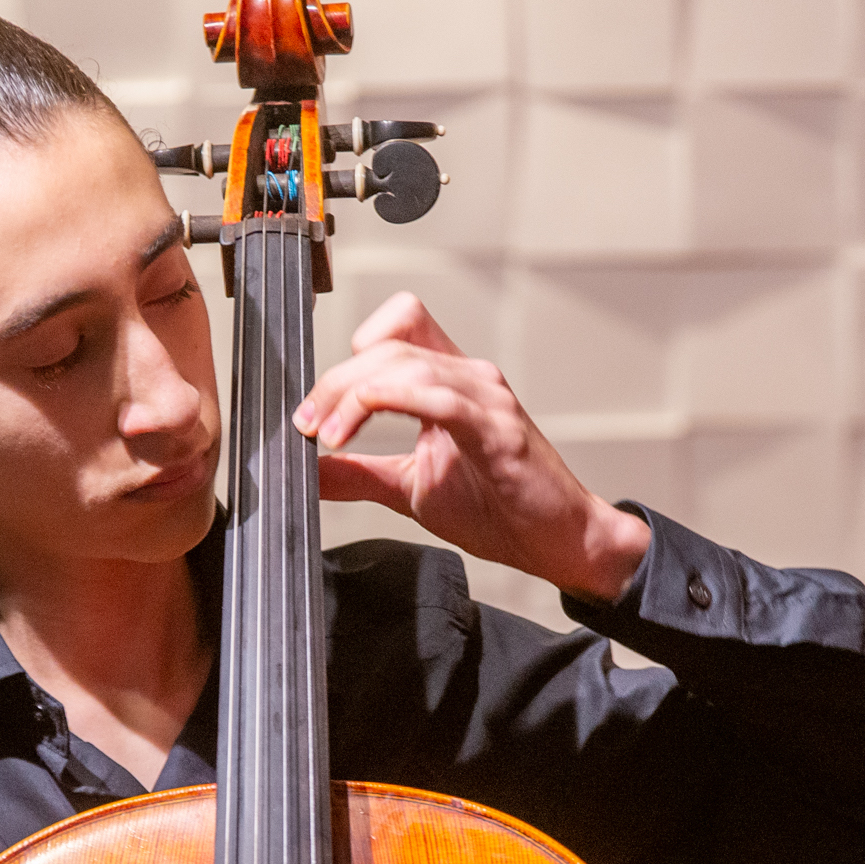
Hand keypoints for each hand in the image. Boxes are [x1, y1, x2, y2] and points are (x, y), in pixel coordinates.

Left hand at [292, 292, 648, 604]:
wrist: (558, 541)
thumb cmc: (498, 508)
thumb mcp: (409, 488)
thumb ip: (358, 475)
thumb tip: (307, 471)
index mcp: (449, 383)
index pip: (402, 322)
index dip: (356, 345)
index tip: (321, 403)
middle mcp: (469, 377)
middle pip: (389, 345)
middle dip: (335, 382)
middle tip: (307, 425)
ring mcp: (486, 398)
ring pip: (407, 364)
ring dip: (353, 394)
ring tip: (327, 436)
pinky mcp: (498, 428)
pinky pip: (438, 396)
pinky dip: (389, 401)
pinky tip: (357, 426)